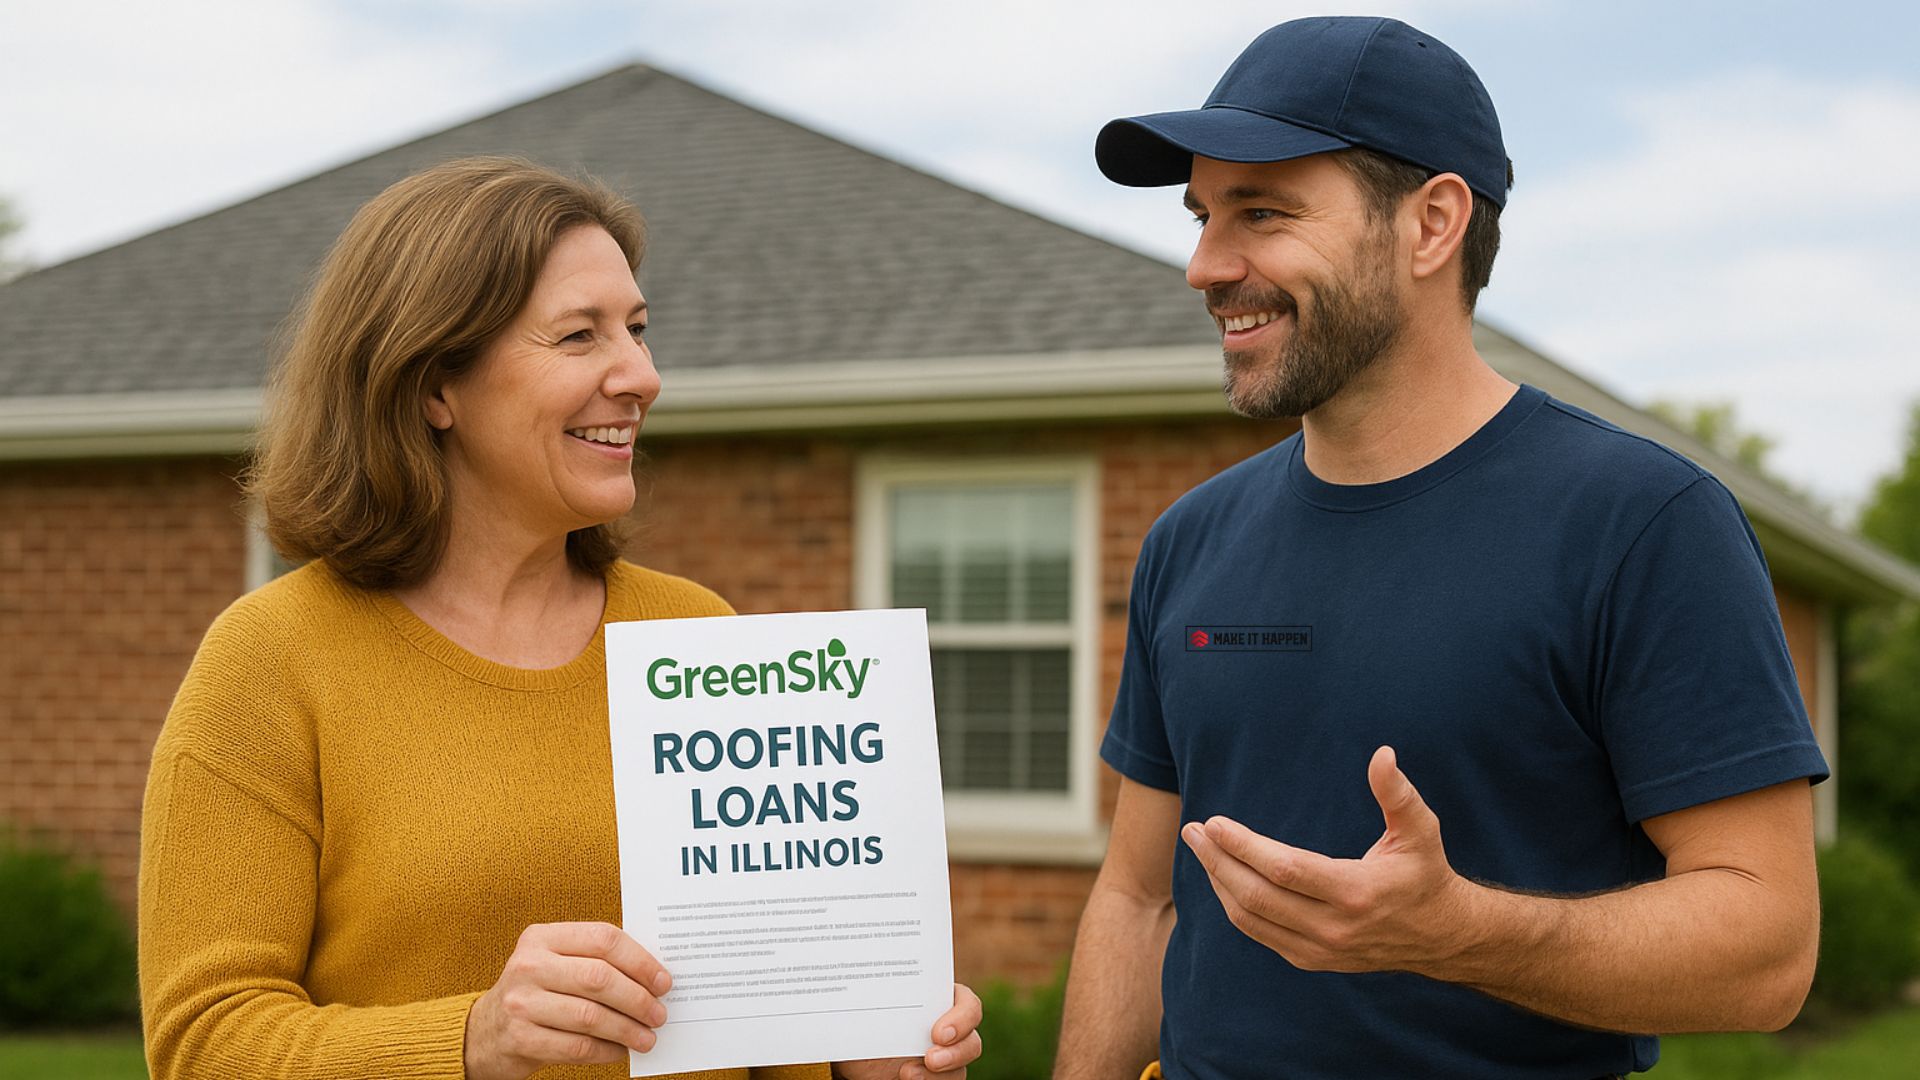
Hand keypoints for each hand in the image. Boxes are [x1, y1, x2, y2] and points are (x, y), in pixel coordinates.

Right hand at [463, 921, 671, 1079]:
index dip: (640, 961)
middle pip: (599, 978)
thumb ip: (595, 960)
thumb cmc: (537, 992)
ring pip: (590, 1016)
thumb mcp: (555, 962)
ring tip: (648, 1037)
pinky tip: (621, 1050)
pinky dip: (607, 1050)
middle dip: (638, 998)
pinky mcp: (520, 1038)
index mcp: (542, 937)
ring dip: (627, 1029)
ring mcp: (521, 1003)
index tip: (663, 981)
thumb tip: (655, 977)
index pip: (603, 938)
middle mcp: (529, 965)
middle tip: (660, 1014)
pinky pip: (577, 1047)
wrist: (485, 1032)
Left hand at [832, 982, 982, 1079]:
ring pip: (960, 1070)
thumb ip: (876, 998)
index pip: (968, 1004)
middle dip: (955, 1053)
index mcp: (939, 1000)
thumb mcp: (866, 1007)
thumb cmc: (863, 1020)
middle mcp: (948, 1028)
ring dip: (938, 1076)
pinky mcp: (934, 1079)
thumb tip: (865, 980)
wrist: (852, 1051)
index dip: (961, 1018)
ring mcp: (944, 1057)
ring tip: (906, 1074)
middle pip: (972, 1042)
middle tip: (930, 1058)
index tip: (938, 1033)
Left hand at [1180, 746, 1474, 974]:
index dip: (1243, 846)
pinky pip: (1259, 933)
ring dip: (1219, 882)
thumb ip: (1397, 793)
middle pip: (1257, 896)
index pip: (1284, 869)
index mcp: (1356, 892)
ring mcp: (1320, 950)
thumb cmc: (1425, 873)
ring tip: (1200, 848)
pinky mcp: (1311, 960)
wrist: (1440, 936)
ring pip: (1251, 918)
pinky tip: (1222, 877)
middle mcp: (1334, 928)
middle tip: (1192, 830)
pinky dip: (1234, 905)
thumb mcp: (1420, 830)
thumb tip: (1382, 753)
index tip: (1213, 822)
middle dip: (1217, 860)